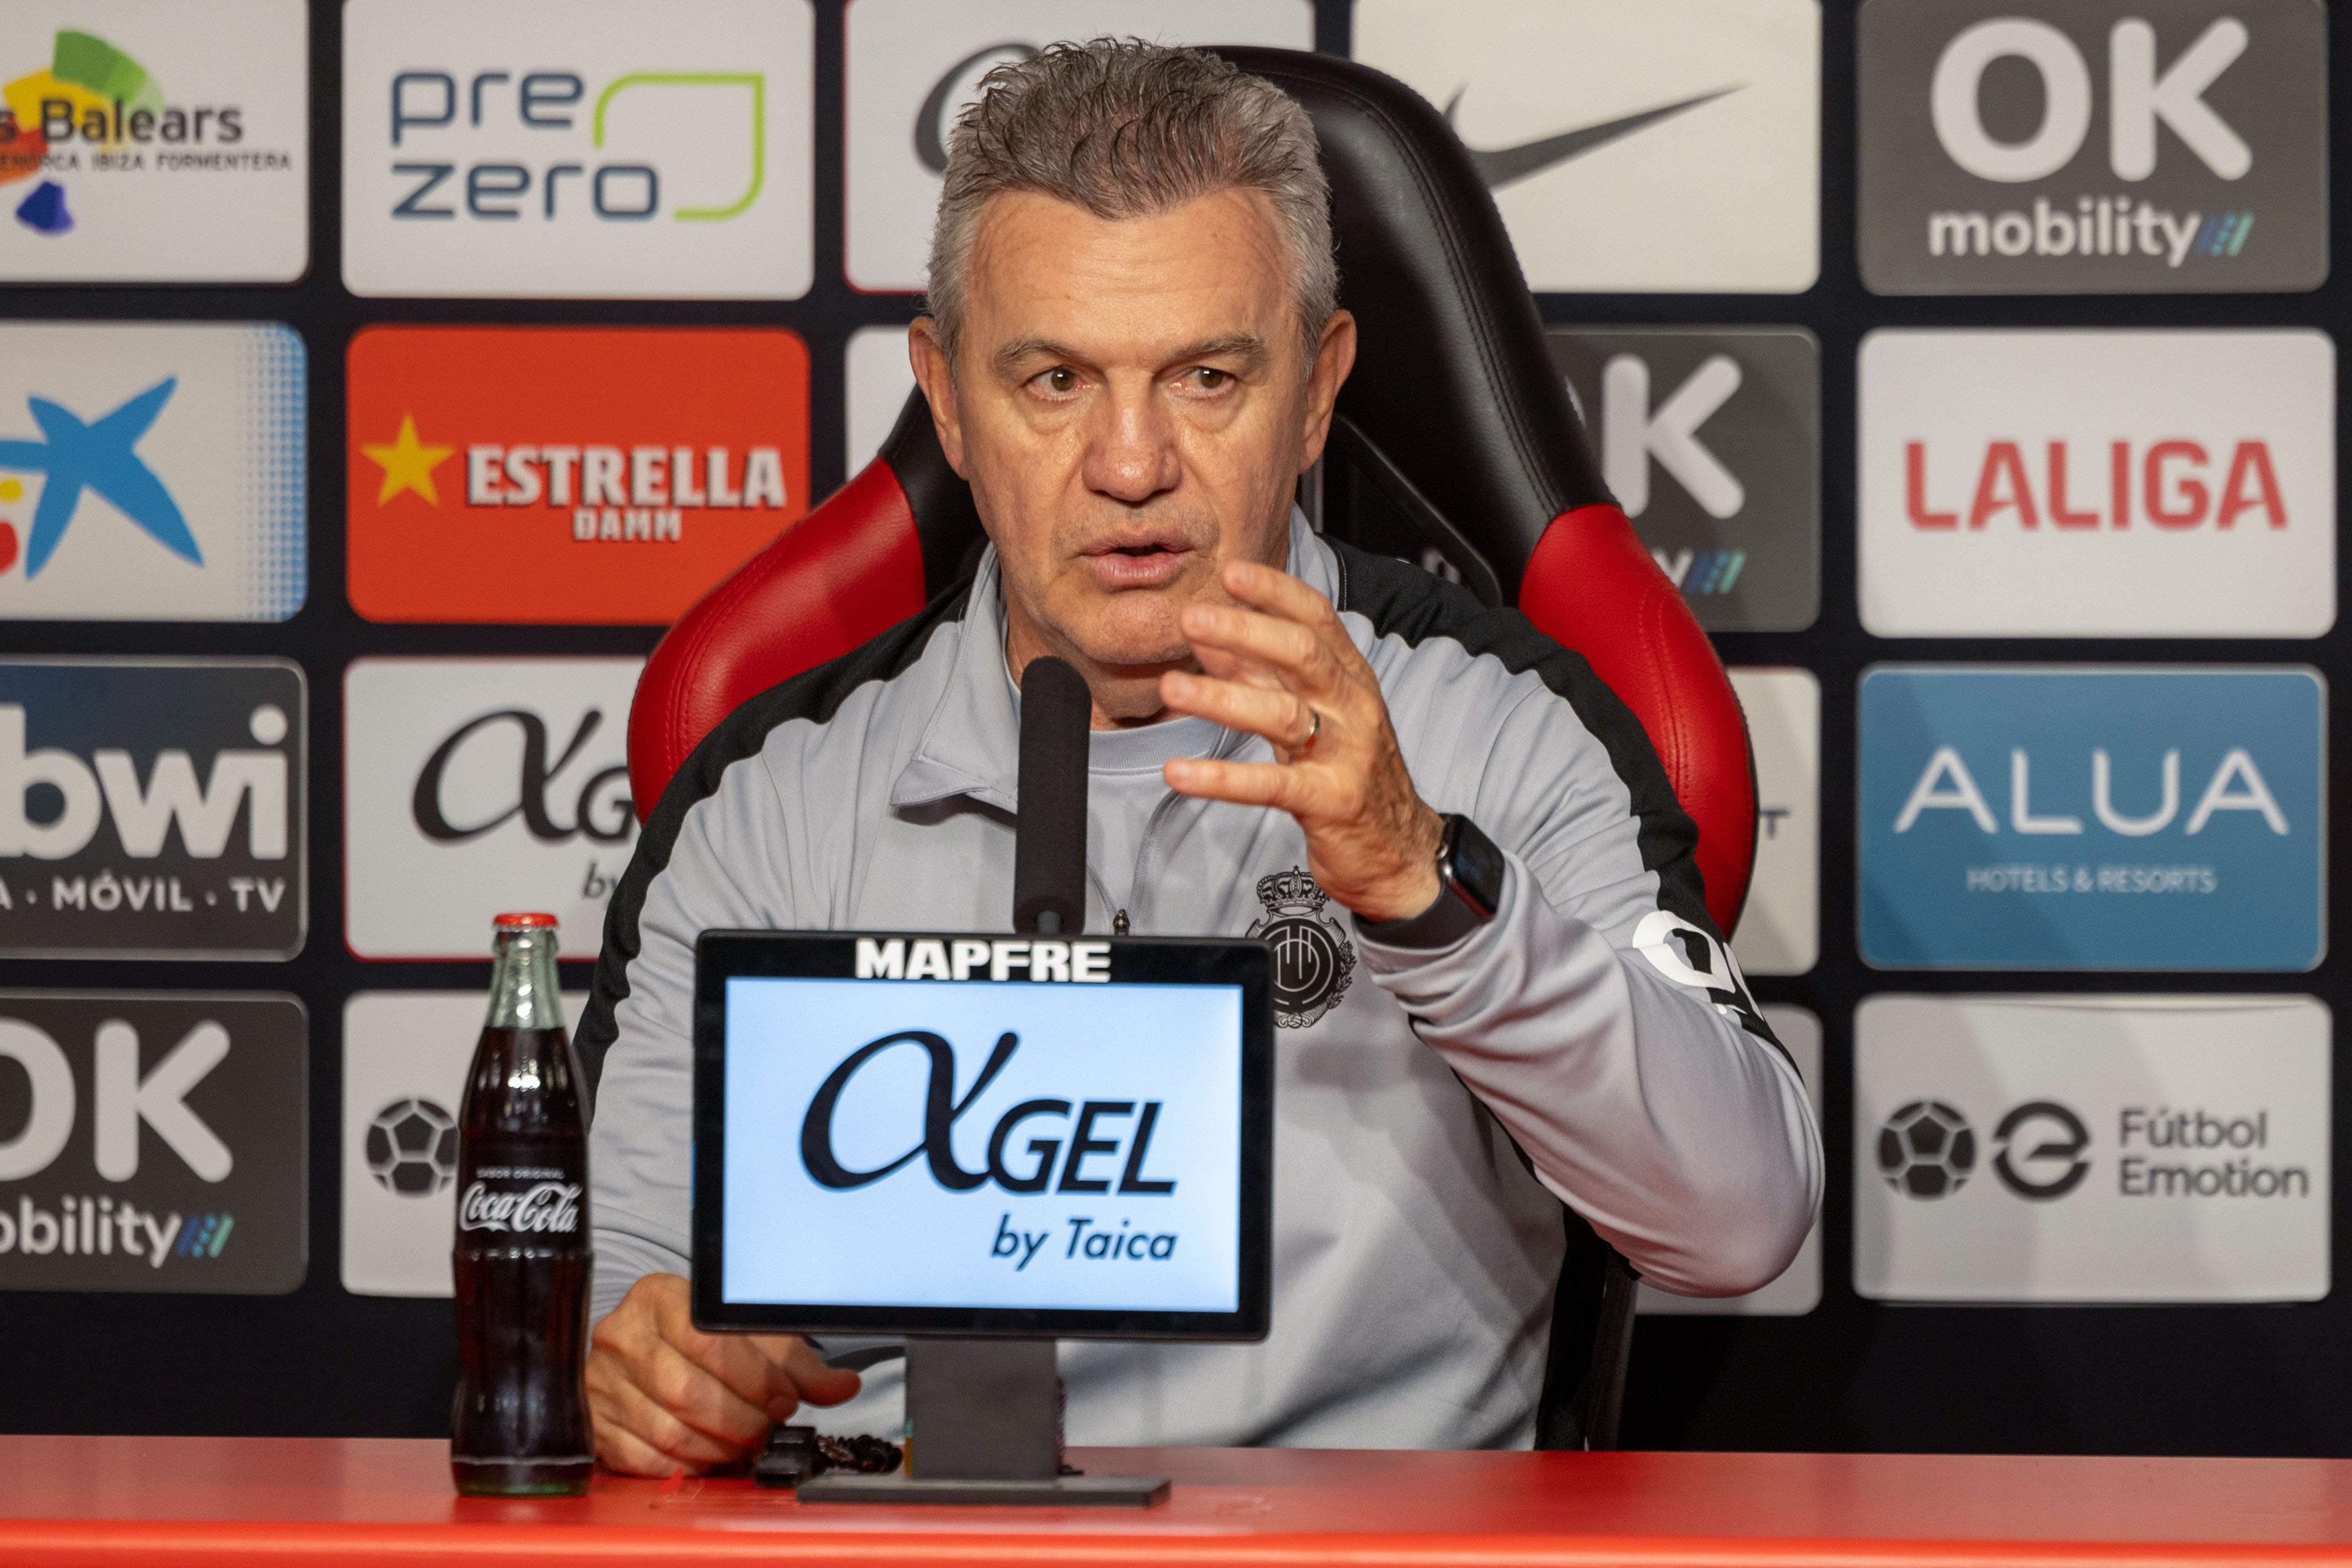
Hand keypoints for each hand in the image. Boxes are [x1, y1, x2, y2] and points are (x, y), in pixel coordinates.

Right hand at [586, 1272, 859, 1475]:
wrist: (642, 1348)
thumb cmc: (700, 1341)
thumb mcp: (750, 1336)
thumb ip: (795, 1363)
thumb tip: (842, 1386)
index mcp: (658, 1298)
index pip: (708, 1341)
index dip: (755, 1378)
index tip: (784, 1399)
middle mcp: (622, 1336)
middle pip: (687, 1391)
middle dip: (741, 1419)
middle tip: (767, 1427)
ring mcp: (601, 1382)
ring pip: (669, 1430)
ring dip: (719, 1447)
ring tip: (744, 1443)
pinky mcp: (596, 1423)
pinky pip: (646, 1459)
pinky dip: (687, 1466)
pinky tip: (710, 1456)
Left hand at [1159, 558, 1443, 922]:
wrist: (1399, 850)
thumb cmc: (1349, 772)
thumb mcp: (1310, 714)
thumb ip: (1259, 675)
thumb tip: (1207, 638)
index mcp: (1349, 677)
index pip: (1316, 619)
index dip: (1275, 592)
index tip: (1230, 571)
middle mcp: (1353, 707)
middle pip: (1302, 655)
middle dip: (1245, 631)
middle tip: (1193, 617)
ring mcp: (1346, 754)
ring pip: (1284, 715)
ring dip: (1223, 698)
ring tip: (1172, 688)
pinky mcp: (1332, 802)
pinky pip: (1273, 785)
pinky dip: (1223, 779)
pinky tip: (1179, 774)